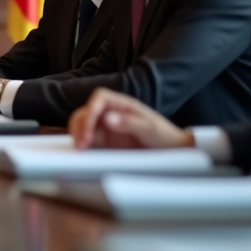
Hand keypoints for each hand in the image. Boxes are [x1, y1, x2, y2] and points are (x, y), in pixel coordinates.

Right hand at [69, 88, 193, 149]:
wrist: (172, 151)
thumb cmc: (165, 136)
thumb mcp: (151, 129)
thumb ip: (130, 122)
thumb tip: (107, 118)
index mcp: (122, 104)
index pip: (99, 98)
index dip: (91, 109)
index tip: (89, 127)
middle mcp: (110, 113)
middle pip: (86, 111)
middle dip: (80, 125)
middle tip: (82, 143)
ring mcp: (106, 126)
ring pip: (82, 123)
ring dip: (78, 134)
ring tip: (81, 149)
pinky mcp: (104, 140)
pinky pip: (87, 138)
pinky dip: (81, 143)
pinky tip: (83, 152)